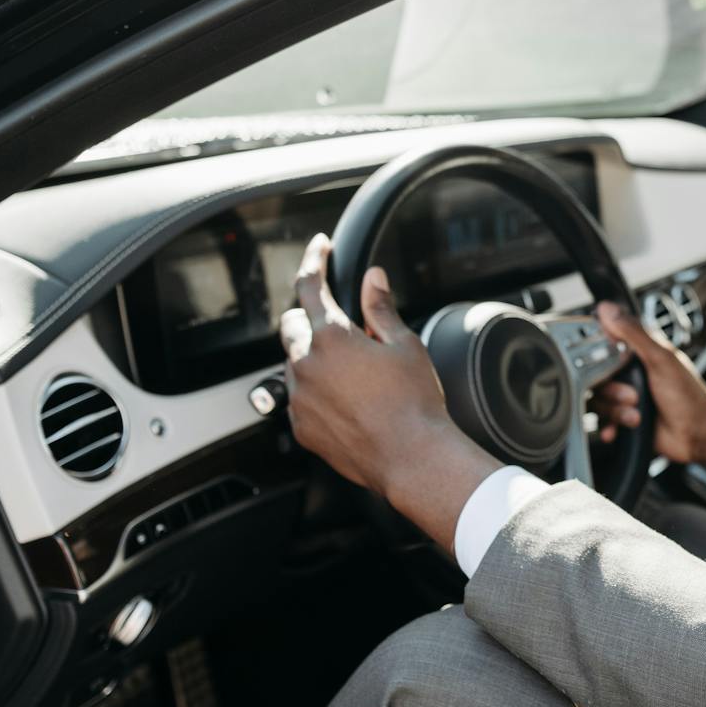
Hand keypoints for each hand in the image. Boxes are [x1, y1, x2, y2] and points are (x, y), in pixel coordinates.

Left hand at [279, 234, 498, 546]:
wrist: (412, 458)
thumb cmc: (414, 404)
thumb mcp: (404, 346)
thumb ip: (381, 308)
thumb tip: (374, 278)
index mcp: (332, 338)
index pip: (310, 286)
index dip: (314, 260)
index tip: (319, 249)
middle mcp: (307, 365)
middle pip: (291, 325)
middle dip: (311, 319)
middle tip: (345, 331)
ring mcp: (300, 398)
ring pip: (295, 363)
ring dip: (316, 358)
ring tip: (354, 375)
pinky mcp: (301, 426)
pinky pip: (300, 398)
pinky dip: (316, 392)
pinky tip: (348, 402)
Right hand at [591, 301, 705, 464]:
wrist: (698, 435)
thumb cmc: (689, 396)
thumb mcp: (661, 359)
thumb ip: (634, 334)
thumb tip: (608, 309)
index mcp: (639, 354)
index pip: (604, 346)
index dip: (599, 357)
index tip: (606, 367)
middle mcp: (630, 374)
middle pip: (597, 378)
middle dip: (613, 391)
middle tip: (633, 396)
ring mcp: (626, 397)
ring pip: (599, 401)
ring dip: (616, 411)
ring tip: (637, 415)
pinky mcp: (625, 419)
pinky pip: (603, 422)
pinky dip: (609, 427)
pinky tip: (618, 430)